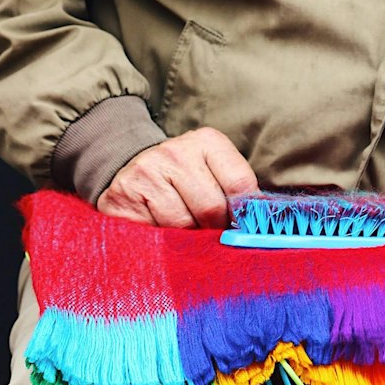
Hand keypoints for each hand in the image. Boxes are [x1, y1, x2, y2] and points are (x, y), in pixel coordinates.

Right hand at [96, 127, 257, 228]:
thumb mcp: (213, 172)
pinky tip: (159, 230)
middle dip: (214, 229)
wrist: (131, 169)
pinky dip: (160, 242)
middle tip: (208, 233)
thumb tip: (261, 225)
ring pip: (181, 226)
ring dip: (186, 239)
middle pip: (212, 209)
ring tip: (182, 230)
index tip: (241, 227)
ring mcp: (146, 172)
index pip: (240, 184)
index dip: (245, 214)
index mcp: (207, 141)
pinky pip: (153, 234)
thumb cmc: (184, 178)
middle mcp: (176, 151)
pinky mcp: (122, 196)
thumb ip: (237, 193)